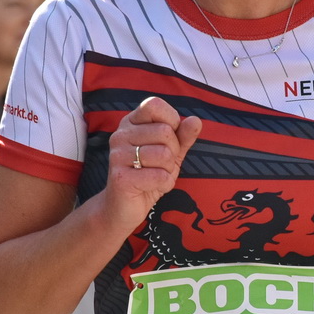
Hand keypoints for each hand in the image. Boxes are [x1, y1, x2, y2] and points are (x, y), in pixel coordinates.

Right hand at [104, 95, 202, 226]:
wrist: (122, 207)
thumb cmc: (148, 175)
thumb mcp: (171, 153)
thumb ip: (183, 136)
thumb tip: (196, 121)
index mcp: (131, 123)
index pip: (154, 105)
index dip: (171, 121)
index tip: (168, 140)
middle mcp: (120, 135)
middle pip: (165, 131)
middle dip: (173, 152)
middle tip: (161, 165)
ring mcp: (118, 155)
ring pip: (164, 154)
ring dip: (168, 171)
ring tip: (155, 176)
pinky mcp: (121, 177)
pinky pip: (159, 176)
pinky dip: (164, 184)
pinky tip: (152, 187)